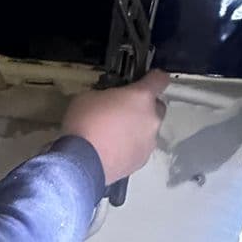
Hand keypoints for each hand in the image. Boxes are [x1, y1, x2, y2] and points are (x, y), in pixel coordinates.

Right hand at [61, 69, 169, 186]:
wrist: (81, 163)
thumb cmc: (84, 125)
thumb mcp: (89, 97)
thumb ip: (107, 94)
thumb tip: (109, 100)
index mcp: (141, 97)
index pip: (160, 79)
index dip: (154, 78)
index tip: (148, 79)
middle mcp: (151, 119)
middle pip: (157, 107)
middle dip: (143, 107)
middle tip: (123, 110)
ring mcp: (149, 142)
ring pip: (149, 129)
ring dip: (137, 128)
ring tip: (115, 134)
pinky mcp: (142, 160)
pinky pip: (141, 147)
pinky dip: (131, 146)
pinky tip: (114, 149)